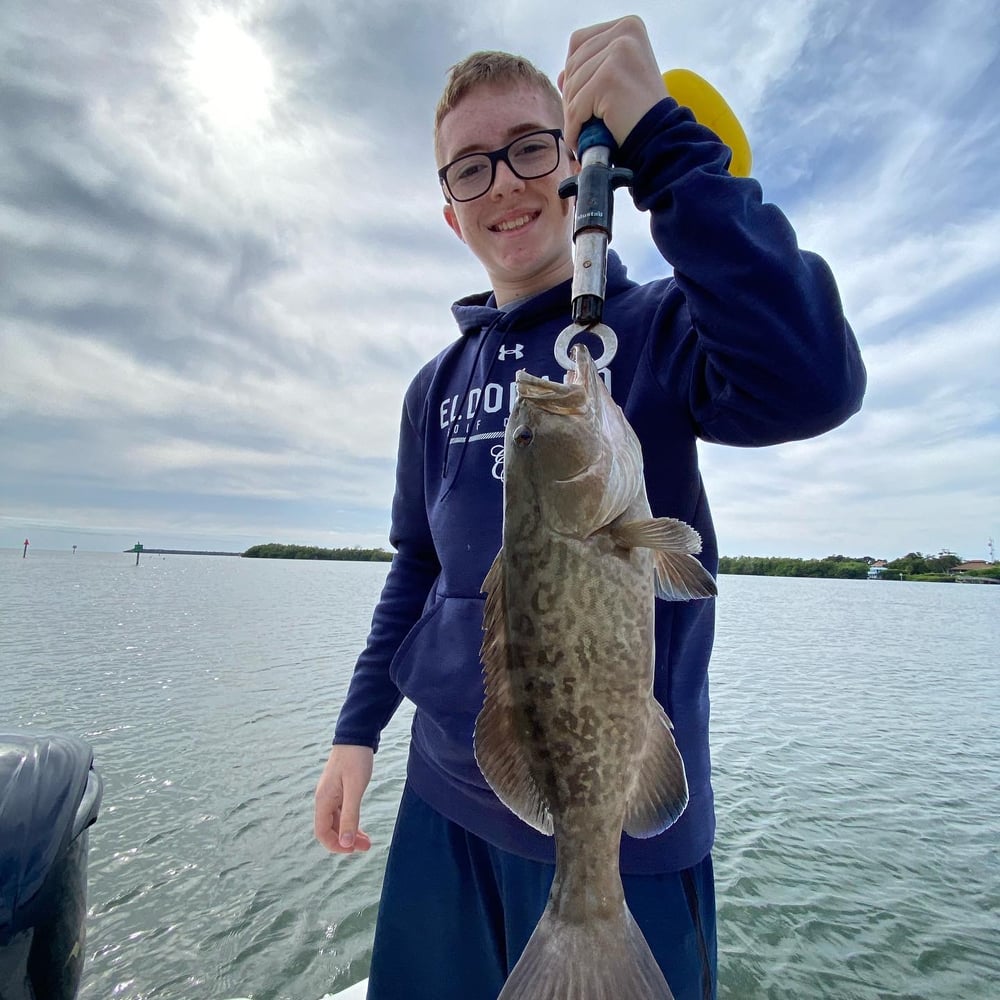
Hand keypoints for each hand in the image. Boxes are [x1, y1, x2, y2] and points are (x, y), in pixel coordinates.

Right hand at [314, 744, 373, 853]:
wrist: (356, 736)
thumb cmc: (356, 760)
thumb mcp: (355, 789)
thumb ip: (351, 816)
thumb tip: (346, 842)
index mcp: (323, 800)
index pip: (322, 833)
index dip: (336, 845)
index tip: (353, 849)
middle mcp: (324, 799)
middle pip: (330, 829)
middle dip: (346, 841)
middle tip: (366, 847)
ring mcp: (330, 794)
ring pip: (336, 821)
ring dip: (349, 833)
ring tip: (367, 841)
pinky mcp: (338, 789)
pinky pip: (341, 812)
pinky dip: (350, 821)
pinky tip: (361, 826)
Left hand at [558, 15, 665, 153]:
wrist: (661, 136)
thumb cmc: (641, 112)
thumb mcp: (618, 80)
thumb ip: (591, 70)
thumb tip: (561, 76)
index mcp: (628, 27)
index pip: (580, 42)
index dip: (573, 73)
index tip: (579, 97)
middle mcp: (624, 32)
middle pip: (573, 63)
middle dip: (570, 96)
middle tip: (578, 121)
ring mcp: (618, 52)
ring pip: (572, 86)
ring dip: (572, 115)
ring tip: (582, 132)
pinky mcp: (609, 77)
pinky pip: (576, 106)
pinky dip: (574, 128)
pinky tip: (579, 140)